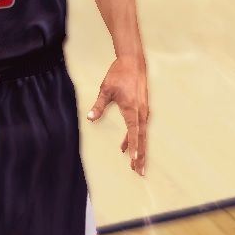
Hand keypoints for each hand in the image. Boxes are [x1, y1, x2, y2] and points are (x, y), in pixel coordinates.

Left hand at [86, 56, 148, 175]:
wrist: (133, 61)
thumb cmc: (119, 74)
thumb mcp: (106, 89)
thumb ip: (99, 105)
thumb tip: (91, 118)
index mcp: (132, 109)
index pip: (133, 132)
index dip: (133, 146)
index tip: (133, 159)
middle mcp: (141, 112)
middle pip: (142, 138)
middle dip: (140, 156)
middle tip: (139, 172)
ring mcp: (144, 110)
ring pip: (143, 135)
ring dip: (140, 150)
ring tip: (136, 165)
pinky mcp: (143, 108)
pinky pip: (140, 127)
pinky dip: (136, 139)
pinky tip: (127, 146)